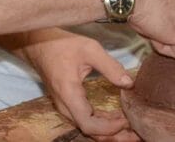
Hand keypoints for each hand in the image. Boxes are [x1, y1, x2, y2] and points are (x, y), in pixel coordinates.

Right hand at [20, 28, 137, 137]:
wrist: (36, 42)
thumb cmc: (61, 44)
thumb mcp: (89, 48)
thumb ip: (110, 66)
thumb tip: (129, 83)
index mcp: (68, 94)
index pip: (89, 125)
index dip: (110, 128)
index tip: (127, 119)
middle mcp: (65, 106)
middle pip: (90, 132)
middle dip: (115, 135)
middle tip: (138, 133)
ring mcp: (65, 106)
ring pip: (88, 128)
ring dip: (110, 131)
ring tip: (132, 128)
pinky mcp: (68, 103)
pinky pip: (86, 120)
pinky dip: (103, 123)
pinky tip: (117, 119)